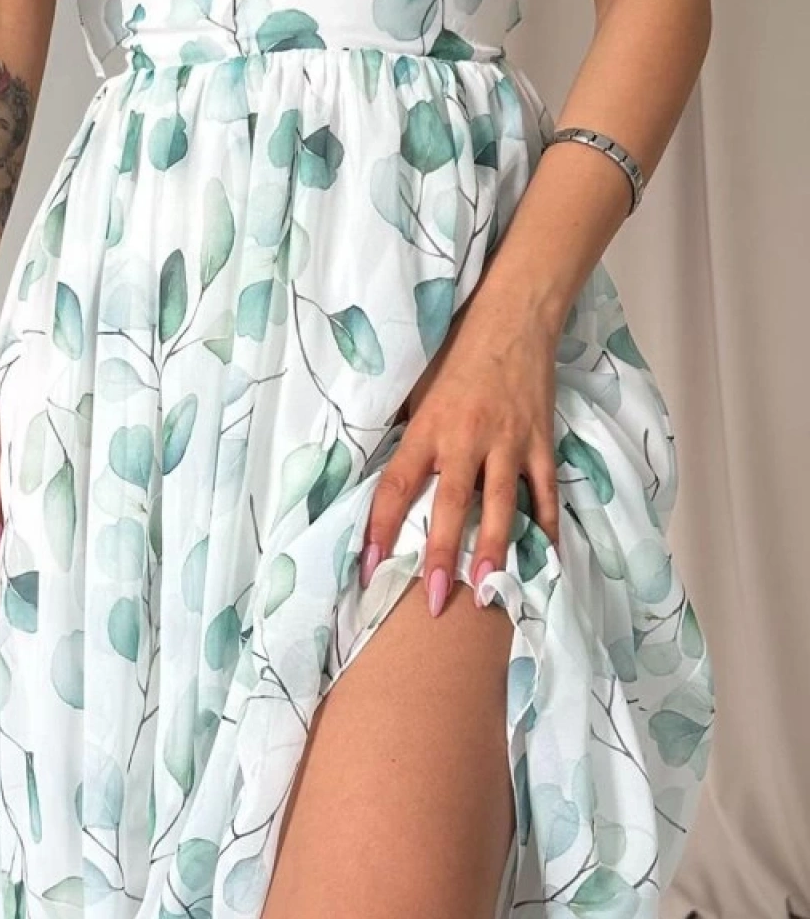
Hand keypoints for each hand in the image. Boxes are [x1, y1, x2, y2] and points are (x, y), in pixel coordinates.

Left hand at [360, 284, 560, 616]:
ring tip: (489, 592)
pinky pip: (545, 491)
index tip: (371, 567)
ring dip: (495, 551)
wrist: (513, 318)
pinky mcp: (540, 441)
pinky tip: (547, 558)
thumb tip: (382, 476)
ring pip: (501, 505)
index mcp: (428, 427)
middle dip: (442, 555)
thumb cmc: (458, 352)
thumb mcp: (417, 389)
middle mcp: (465, 439)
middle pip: (450, 505)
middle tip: (435, 600)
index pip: (396, 486)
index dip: (381, 529)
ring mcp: (507, 442)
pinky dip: (547, 525)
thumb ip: (407, 434)